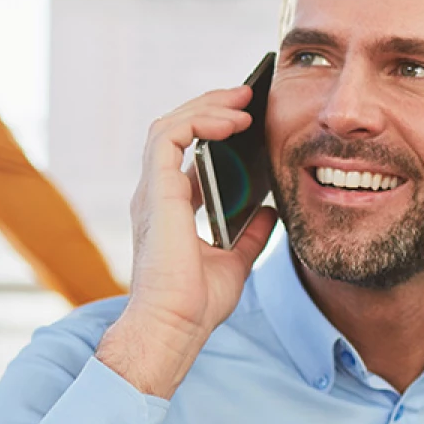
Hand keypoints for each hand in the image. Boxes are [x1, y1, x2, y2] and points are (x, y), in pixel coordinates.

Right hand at [97, 87, 276, 398]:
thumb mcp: (235, 262)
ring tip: (242, 100)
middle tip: (248, 96)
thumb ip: (249, 235)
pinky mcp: (156, 191)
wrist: (176, 327)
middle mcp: (156, 194)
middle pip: (176, 130)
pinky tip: (231, 121)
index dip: (214, 130)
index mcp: (170, 208)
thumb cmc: (196, 305)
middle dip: (211, 106)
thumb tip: (271, 213)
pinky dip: (199, 120)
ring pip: (170, 124)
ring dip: (207, 106)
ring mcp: (152, 191)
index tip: (248, 120)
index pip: (187, 153)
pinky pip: (170, 136)